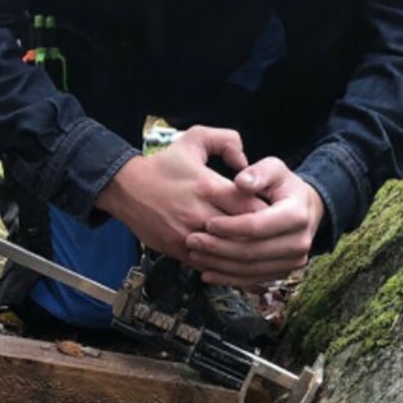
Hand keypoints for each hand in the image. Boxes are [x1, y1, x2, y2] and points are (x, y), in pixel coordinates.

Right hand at [95, 126, 265, 262]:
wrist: (126, 188)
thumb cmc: (163, 165)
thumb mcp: (194, 139)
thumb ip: (226, 140)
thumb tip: (245, 161)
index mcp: (208, 187)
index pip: (252, 207)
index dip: (270, 212)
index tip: (276, 212)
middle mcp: (200, 213)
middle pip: (244, 234)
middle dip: (262, 235)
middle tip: (274, 234)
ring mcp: (188, 235)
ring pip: (228, 254)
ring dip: (245, 252)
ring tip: (259, 247)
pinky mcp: (178, 249)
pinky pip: (210, 263)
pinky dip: (224, 263)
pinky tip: (235, 258)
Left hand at [184, 156, 324, 286]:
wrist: (305, 208)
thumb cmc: (282, 185)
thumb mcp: (274, 170)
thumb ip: (258, 172)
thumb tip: (242, 182)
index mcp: (297, 215)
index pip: (258, 226)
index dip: (231, 227)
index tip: (208, 223)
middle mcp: (299, 242)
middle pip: (252, 251)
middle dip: (219, 248)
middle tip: (192, 240)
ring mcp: (293, 260)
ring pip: (251, 269)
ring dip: (220, 265)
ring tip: (195, 255)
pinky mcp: (284, 271)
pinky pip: (253, 279)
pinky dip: (229, 278)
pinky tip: (207, 273)